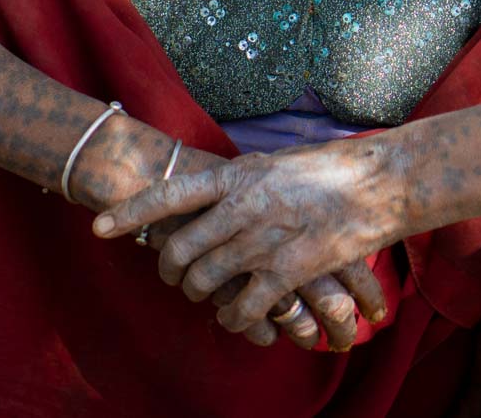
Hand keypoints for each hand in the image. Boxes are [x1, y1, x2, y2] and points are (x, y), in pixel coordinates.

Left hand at [93, 139, 400, 341]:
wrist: (381, 182)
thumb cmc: (330, 169)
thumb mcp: (275, 162)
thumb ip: (240, 179)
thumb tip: (212, 187)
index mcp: (237, 175)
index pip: (170, 194)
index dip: (131, 213)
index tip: (100, 228)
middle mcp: (243, 205)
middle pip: (181, 248)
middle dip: (170, 270)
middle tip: (176, 278)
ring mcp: (264, 239)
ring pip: (206, 281)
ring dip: (201, 296)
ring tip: (208, 298)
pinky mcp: (289, 270)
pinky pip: (244, 306)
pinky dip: (235, 318)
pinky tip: (240, 317)